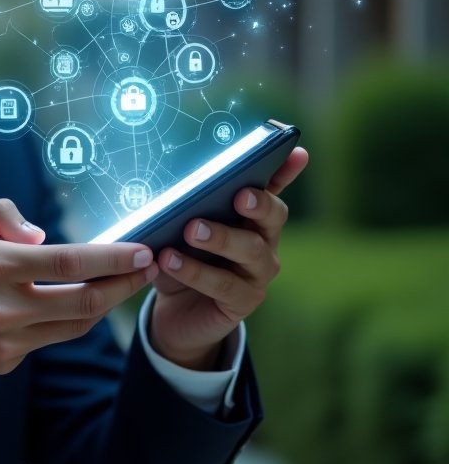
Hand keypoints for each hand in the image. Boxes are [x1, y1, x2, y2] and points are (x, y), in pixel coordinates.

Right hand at [0, 198, 157, 387]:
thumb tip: (42, 235)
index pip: (68, 262)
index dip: (112, 258)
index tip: (142, 251)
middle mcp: (4, 304)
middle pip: (85, 299)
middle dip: (126, 284)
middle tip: (149, 269)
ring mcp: (7, 337)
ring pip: (76, 323)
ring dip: (108, 304)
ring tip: (125, 285)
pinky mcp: (7, 360)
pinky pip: (52, 338)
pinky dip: (73, 320)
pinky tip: (83, 304)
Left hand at [148, 147, 309, 369]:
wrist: (175, 311)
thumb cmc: (182, 255)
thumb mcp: (177, 226)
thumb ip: (183, 204)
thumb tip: (170, 177)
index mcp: (251, 215)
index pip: (272, 187)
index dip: (286, 170)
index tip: (295, 152)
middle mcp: (263, 241)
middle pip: (273, 216)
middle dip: (259, 204)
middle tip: (239, 195)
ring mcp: (258, 273)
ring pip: (251, 250)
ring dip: (221, 238)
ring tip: (190, 229)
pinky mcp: (243, 301)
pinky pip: (224, 285)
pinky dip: (195, 271)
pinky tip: (169, 260)